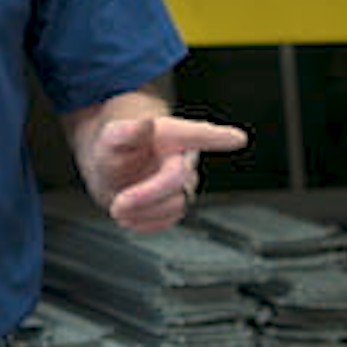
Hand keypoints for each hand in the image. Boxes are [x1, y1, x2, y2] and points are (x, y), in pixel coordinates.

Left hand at [91, 111, 247, 233]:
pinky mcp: (175, 206)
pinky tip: (129, 218)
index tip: (238, 138)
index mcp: (172, 136)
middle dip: (146, 196)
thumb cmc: (116, 148)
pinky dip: (146, 224)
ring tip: (118, 209)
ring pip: (176, 205)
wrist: (108, 170)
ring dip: (145, 212)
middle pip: (178, 181)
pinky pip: (168, 221)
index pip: (200, 134)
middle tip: (117, 204)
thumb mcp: (111, 136)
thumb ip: (126, 132)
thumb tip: (145, 122)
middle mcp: (183, 160)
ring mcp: (182, 185)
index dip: (219, 137)